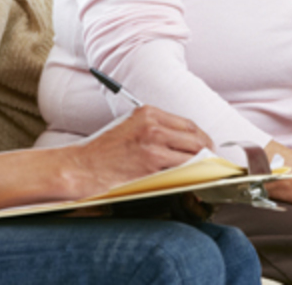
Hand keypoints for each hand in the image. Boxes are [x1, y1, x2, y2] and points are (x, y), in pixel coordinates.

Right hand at [62, 106, 211, 198]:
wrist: (81, 167)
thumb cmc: (103, 151)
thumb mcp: (130, 127)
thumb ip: (155, 129)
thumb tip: (183, 142)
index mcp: (147, 112)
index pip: (187, 124)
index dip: (201, 138)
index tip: (206, 147)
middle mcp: (152, 124)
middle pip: (194, 136)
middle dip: (206, 151)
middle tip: (210, 161)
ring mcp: (153, 143)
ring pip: (192, 153)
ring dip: (201, 164)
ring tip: (203, 172)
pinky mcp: (151, 163)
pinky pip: (181, 168)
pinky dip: (189, 174)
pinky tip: (190, 179)